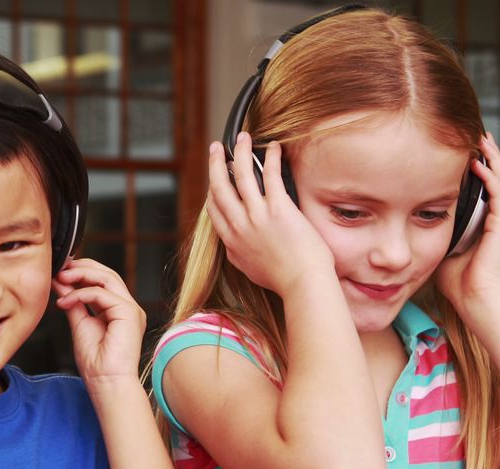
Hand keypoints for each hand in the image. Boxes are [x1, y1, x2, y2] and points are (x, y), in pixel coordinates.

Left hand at [54, 258, 143, 392]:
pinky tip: (66, 302)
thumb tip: (61, 284)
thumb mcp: (79, 324)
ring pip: (107, 278)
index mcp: (118, 310)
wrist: (105, 382)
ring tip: (61, 278)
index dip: (82, 271)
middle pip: (107, 274)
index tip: (60, 271)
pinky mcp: (129, 313)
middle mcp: (128, 307)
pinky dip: (81, 294)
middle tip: (60, 269)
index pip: (103, 280)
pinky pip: (102, 294)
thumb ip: (73, 302)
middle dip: (82, 268)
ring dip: (81, 275)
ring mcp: (131, 309)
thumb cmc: (95, 363)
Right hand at [206, 133, 334, 294]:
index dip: (213, 189)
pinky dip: (271, 158)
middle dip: (216, 164)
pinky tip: (273, 147)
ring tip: (242, 138)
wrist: (302, 284)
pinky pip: (271, 175)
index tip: (216, 178)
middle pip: (220, 187)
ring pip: (241, 175)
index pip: (214, 208)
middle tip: (216, 149)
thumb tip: (234, 244)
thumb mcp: (248, 269)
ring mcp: (257, 216)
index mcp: (231, 240)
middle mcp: (239, 225)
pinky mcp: (279, 209)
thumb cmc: (282, 279)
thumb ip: (238, 253)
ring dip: (240, 152)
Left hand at [437, 133, 499, 317]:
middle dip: (484, 157)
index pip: (479, 189)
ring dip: (491, 160)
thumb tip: (407, 226)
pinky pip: (498, 195)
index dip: (471, 170)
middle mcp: (493, 218)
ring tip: (480, 140)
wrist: (476, 301)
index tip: (457, 153)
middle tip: (473, 137)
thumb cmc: (459, 284)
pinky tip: (479, 163)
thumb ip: (431, 236)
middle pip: (492, 180)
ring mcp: (499, 221)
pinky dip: (490, 177)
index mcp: (481, 222)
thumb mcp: (440, 252)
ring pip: (498, 181)